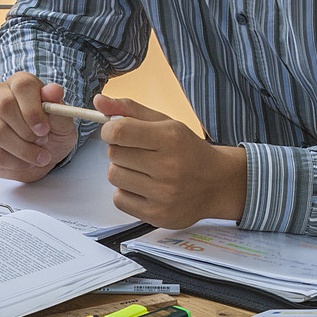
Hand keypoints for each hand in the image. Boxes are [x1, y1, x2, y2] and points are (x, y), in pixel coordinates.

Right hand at [0, 72, 77, 181]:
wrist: (38, 157)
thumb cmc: (49, 136)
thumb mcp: (62, 125)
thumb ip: (58, 109)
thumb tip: (53, 91)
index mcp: (18, 84)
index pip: (21, 86)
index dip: (33, 109)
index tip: (44, 129)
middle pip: (5, 106)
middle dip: (27, 132)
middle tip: (41, 143)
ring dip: (22, 150)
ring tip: (36, 155)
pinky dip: (11, 162)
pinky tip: (21, 162)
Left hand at [96, 94, 247, 228]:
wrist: (218, 184)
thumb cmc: (188, 151)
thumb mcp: (165, 123)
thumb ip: (130, 110)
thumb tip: (99, 101)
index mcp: (170, 138)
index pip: (120, 131)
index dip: (109, 131)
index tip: (114, 132)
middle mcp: (168, 167)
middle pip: (113, 154)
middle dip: (120, 151)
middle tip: (140, 153)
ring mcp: (162, 194)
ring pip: (113, 176)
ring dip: (122, 171)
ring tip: (143, 171)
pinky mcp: (156, 215)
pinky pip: (118, 199)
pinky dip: (126, 193)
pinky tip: (144, 188)